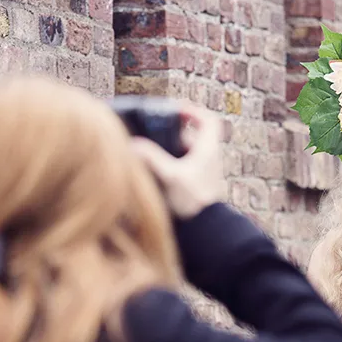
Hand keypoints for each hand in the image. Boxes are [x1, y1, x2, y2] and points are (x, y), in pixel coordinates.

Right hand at [131, 103, 225, 219]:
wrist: (205, 232)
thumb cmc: (193, 202)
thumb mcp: (170, 176)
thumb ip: (151, 158)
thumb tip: (133, 144)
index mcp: (208, 150)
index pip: (208, 120)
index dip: (193, 111)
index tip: (175, 110)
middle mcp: (208, 159)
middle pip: (191, 138)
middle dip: (171, 135)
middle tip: (153, 135)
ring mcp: (203, 174)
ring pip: (185, 155)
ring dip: (168, 153)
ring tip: (149, 154)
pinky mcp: (196, 187)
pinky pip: (182, 170)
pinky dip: (169, 168)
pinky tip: (154, 174)